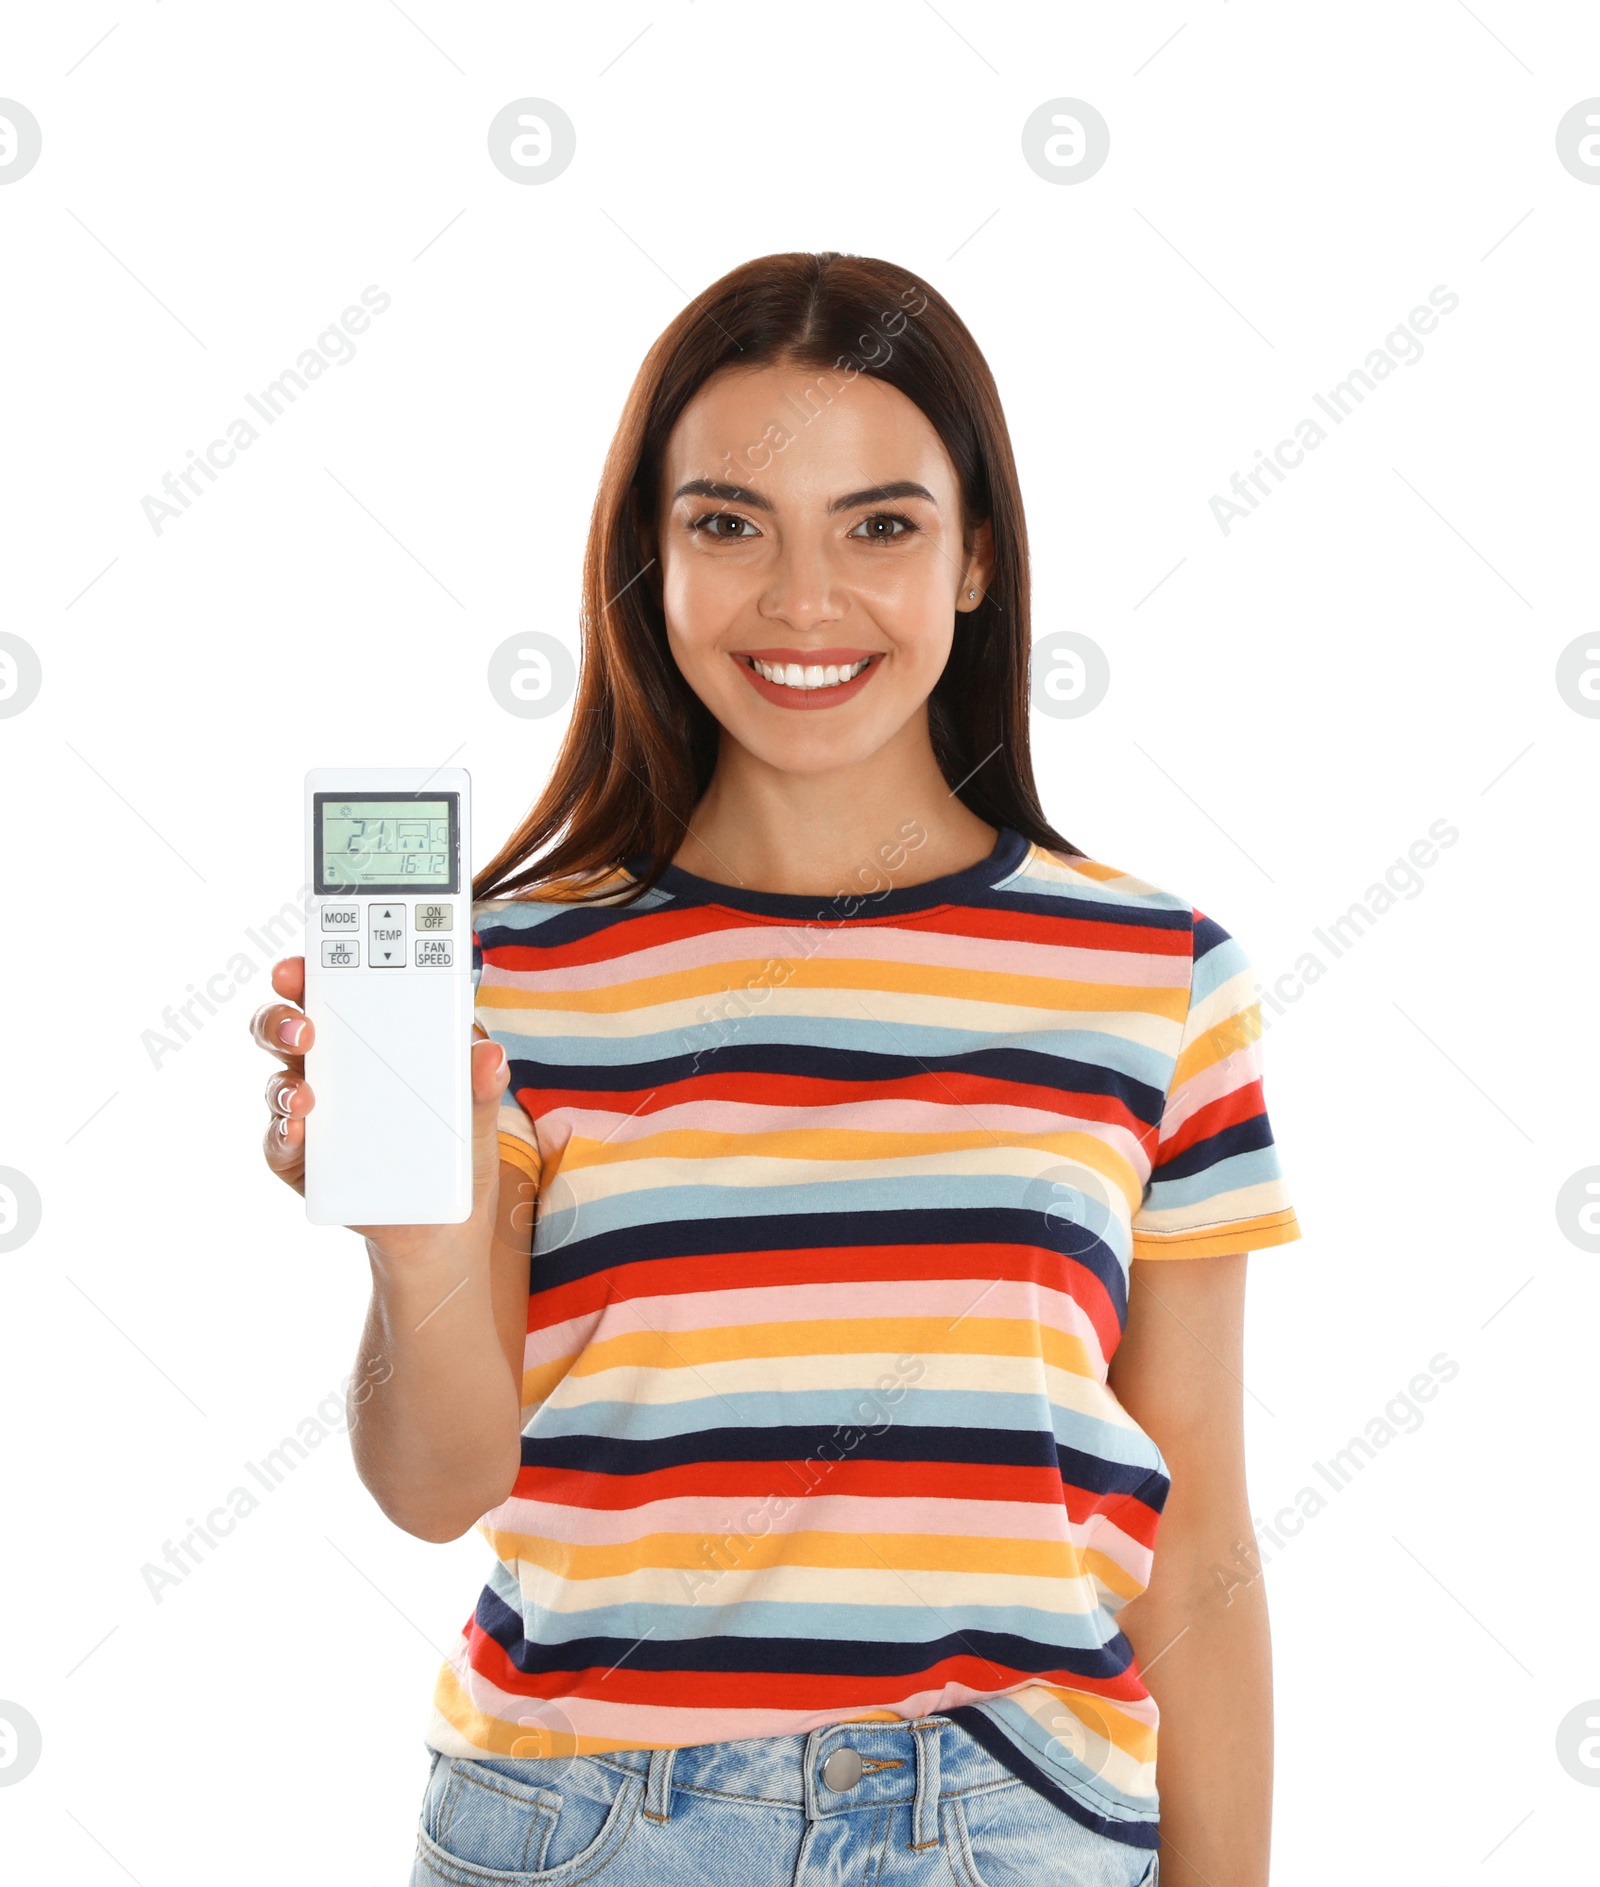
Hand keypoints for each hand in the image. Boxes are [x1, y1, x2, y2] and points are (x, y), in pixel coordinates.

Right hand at [249, 956, 510, 1262]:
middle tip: (304, 1027)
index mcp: (368, 1038)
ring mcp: (311, 1112)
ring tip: (306, 1095)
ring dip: (283, 1082)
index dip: (311, 971)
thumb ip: (483, 1084)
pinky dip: (285, 1135)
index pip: (332, 992)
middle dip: (284, 1018)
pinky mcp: (300, 1160)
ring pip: (277, 1082)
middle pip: (288, 1028)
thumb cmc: (455, 1147)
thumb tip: (490, 1057)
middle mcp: (330, 1067)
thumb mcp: (477, 1113)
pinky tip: (300, 1133)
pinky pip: (280, 1142)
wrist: (441, 1223)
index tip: (306, 960)